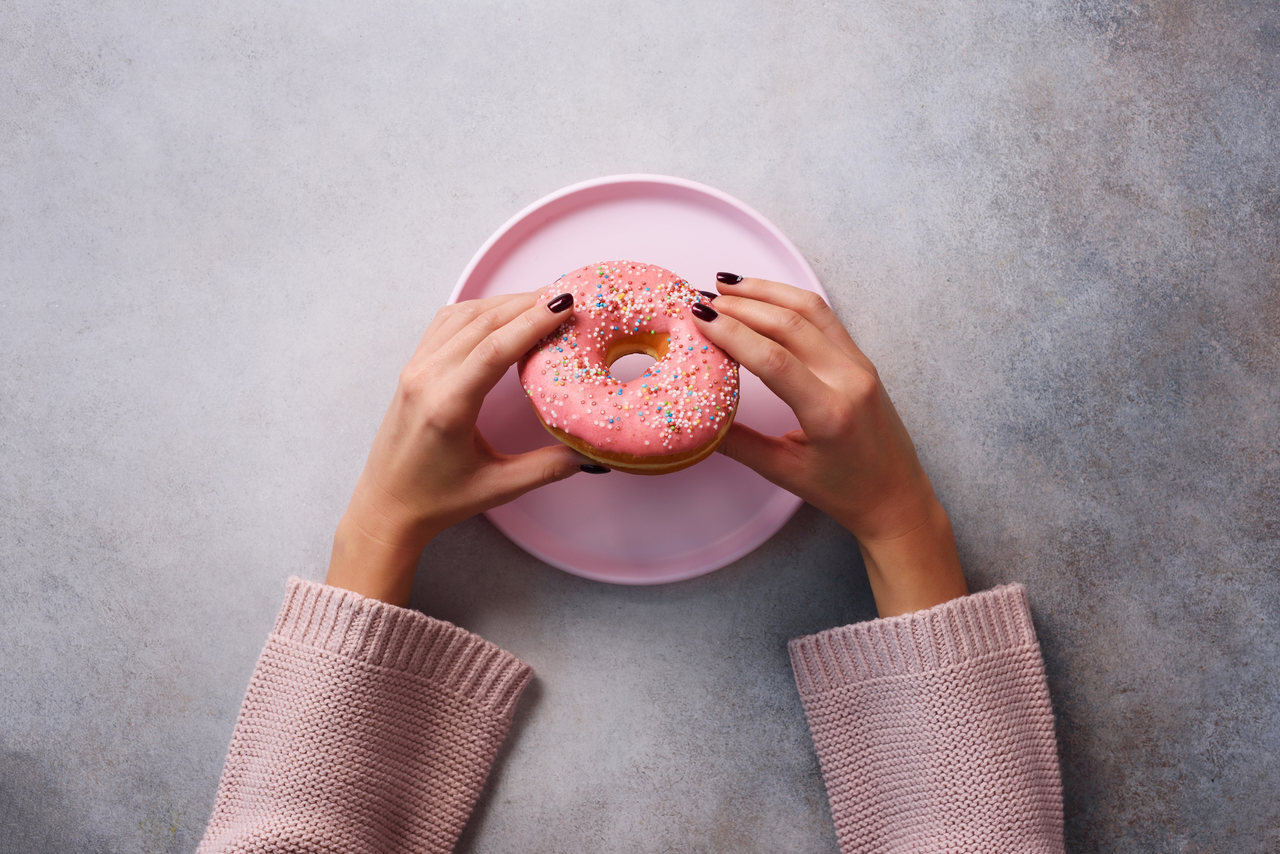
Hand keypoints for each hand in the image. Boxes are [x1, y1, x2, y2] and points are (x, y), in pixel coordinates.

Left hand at [326, 290, 591, 604]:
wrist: (385, 506)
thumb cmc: (437, 501)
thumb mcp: (498, 487)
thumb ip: (548, 468)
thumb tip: (593, 456)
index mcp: (447, 407)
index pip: (495, 348)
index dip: (532, 321)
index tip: (566, 304)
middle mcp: (426, 379)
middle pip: (483, 323)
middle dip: (527, 304)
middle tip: (567, 297)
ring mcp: (415, 369)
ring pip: (463, 316)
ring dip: (504, 303)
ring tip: (542, 301)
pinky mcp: (412, 367)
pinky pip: (447, 323)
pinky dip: (480, 310)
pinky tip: (503, 312)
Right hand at [693, 276, 966, 616]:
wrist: (896, 497)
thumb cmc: (843, 491)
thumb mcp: (784, 472)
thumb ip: (737, 443)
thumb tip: (694, 418)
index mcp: (829, 413)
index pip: (773, 360)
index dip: (732, 333)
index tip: (698, 317)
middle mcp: (849, 380)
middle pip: (789, 325)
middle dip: (741, 306)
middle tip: (701, 298)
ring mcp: (859, 365)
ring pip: (810, 310)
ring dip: (766, 292)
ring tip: (727, 283)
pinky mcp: (861, 359)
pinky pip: (824, 317)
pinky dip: (790, 299)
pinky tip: (764, 295)